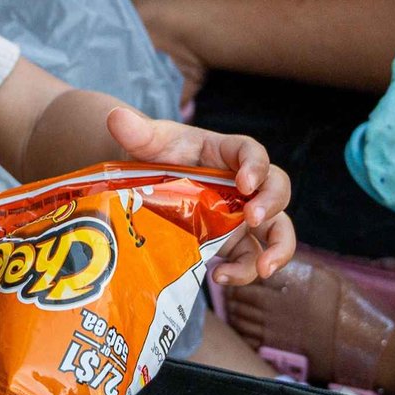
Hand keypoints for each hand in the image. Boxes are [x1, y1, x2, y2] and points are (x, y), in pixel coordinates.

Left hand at [106, 106, 297, 284]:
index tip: (244, 182)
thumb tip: (116, 117)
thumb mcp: (149, 142)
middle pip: (277, 189)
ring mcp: (241, 215)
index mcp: (228, 153)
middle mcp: (243, 185)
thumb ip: (138, 132)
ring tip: (263, 269)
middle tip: (254, 218)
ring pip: (277, 230)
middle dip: (272, 204)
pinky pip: (250, 258)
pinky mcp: (232, 242)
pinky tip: (219, 276)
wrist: (145, 183)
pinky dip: (243, 271)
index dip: (255, 166)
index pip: (253, 153)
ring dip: (278, 250)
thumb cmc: (156, 155)